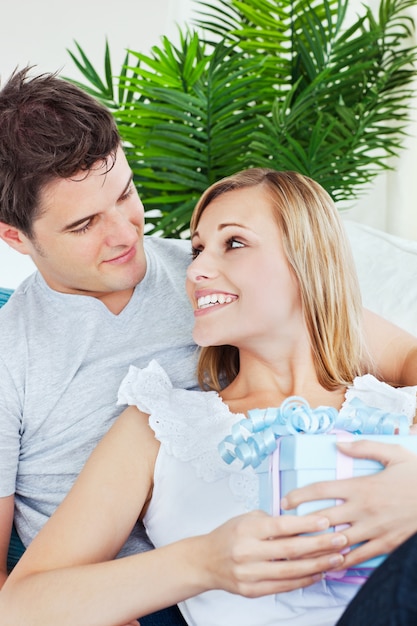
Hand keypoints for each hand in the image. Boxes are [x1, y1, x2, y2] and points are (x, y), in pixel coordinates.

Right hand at [200, 510, 346, 596]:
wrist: (205, 560)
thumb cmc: (229, 535)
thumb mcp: (247, 519)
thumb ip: (272, 522)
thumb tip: (304, 523)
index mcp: (247, 529)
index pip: (282, 526)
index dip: (306, 524)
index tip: (326, 521)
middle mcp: (247, 552)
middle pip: (291, 550)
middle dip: (320, 545)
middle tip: (341, 540)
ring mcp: (249, 574)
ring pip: (291, 571)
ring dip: (318, 565)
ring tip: (337, 558)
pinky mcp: (252, 590)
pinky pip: (284, 586)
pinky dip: (304, 580)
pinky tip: (319, 573)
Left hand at [281, 440, 416, 567]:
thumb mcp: (393, 454)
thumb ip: (363, 447)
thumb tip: (338, 444)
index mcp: (361, 486)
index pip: (321, 489)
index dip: (299, 495)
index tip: (285, 500)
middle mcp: (363, 509)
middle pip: (322, 519)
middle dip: (299, 524)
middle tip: (283, 527)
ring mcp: (374, 530)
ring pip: (336, 541)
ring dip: (315, 546)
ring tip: (297, 549)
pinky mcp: (385, 545)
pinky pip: (358, 557)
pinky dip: (341, 561)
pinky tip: (328, 563)